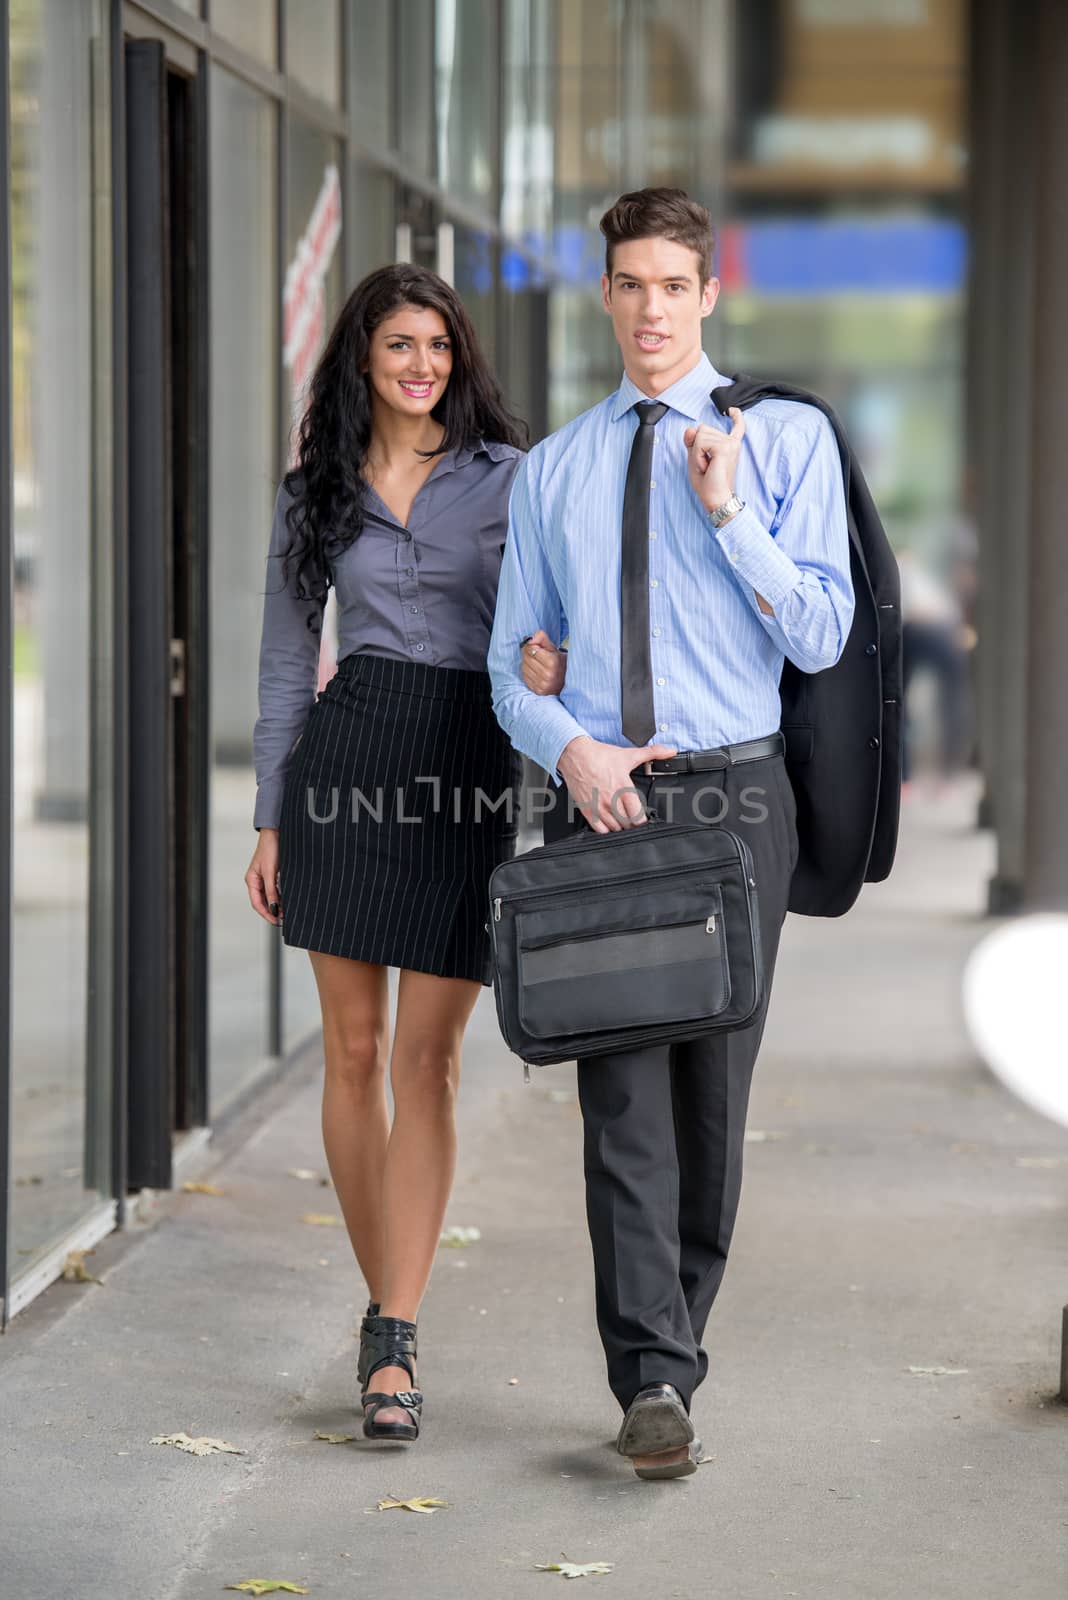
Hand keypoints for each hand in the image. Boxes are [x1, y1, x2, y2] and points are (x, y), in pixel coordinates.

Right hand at [246, 828, 281, 924]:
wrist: (276, 833)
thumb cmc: (270, 848)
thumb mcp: (270, 872)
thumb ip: (271, 891)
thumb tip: (273, 907)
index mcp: (252, 880)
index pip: (257, 903)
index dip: (266, 914)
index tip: (276, 921)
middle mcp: (257, 880)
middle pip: (263, 902)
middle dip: (272, 911)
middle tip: (283, 919)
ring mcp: (265, 878)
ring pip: (270, 897)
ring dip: (277, 905)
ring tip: (286, 911)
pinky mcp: (273, 875)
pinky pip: (275, 890)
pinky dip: (280, 897)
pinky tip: (286, 901)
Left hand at [520, 629, 566, 696]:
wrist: (567, 683)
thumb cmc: (560, 664)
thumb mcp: (554, 649)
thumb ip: (542, 638)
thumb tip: (530, 639)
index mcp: (552, 662)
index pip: (530, 649)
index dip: (532, 646)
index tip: (537, 648)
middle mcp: (547, 674)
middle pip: (526, 658)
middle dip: (528, 654)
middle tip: (535, 655)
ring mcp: (542, 684)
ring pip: (523, 667)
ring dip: (526, 663)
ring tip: (535, 664)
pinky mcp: (538, 691)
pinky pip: (524, 677)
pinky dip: (527, 672)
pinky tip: (535, 672)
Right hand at [558, 735, 677, 834]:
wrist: (575, 754)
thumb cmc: (599, 756)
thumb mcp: (628, 754)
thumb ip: (652, 753)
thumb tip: (670, 750)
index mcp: (624, 788)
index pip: (638, 817)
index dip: (643, 820)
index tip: (642, 817)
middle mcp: (611, 800)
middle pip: (628, 824)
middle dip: (632, 823)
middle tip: (631, 816)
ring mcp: (598, 806)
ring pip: (615, 828)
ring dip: (620, 826)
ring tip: (620, 818)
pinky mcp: (587, 810)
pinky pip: (599, 829)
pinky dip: (605, 829)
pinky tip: (608, 821)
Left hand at [684, 406, 745, 513]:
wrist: (716, 499)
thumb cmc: (708, 484)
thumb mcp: (696, 460)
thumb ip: (692, 443)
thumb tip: (691, 429)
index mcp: (730, 446)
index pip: (736, 427)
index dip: (736, 417)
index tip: (733, 410)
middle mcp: (732, 442)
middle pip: (702, 429)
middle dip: (696, 447)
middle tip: (705, 465)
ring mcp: (730, 444)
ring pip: (699, 435)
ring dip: (696, 453)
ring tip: (706, 467)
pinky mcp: (724, 448)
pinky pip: (700, 441)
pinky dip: (697, 455)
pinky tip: (708, 461)